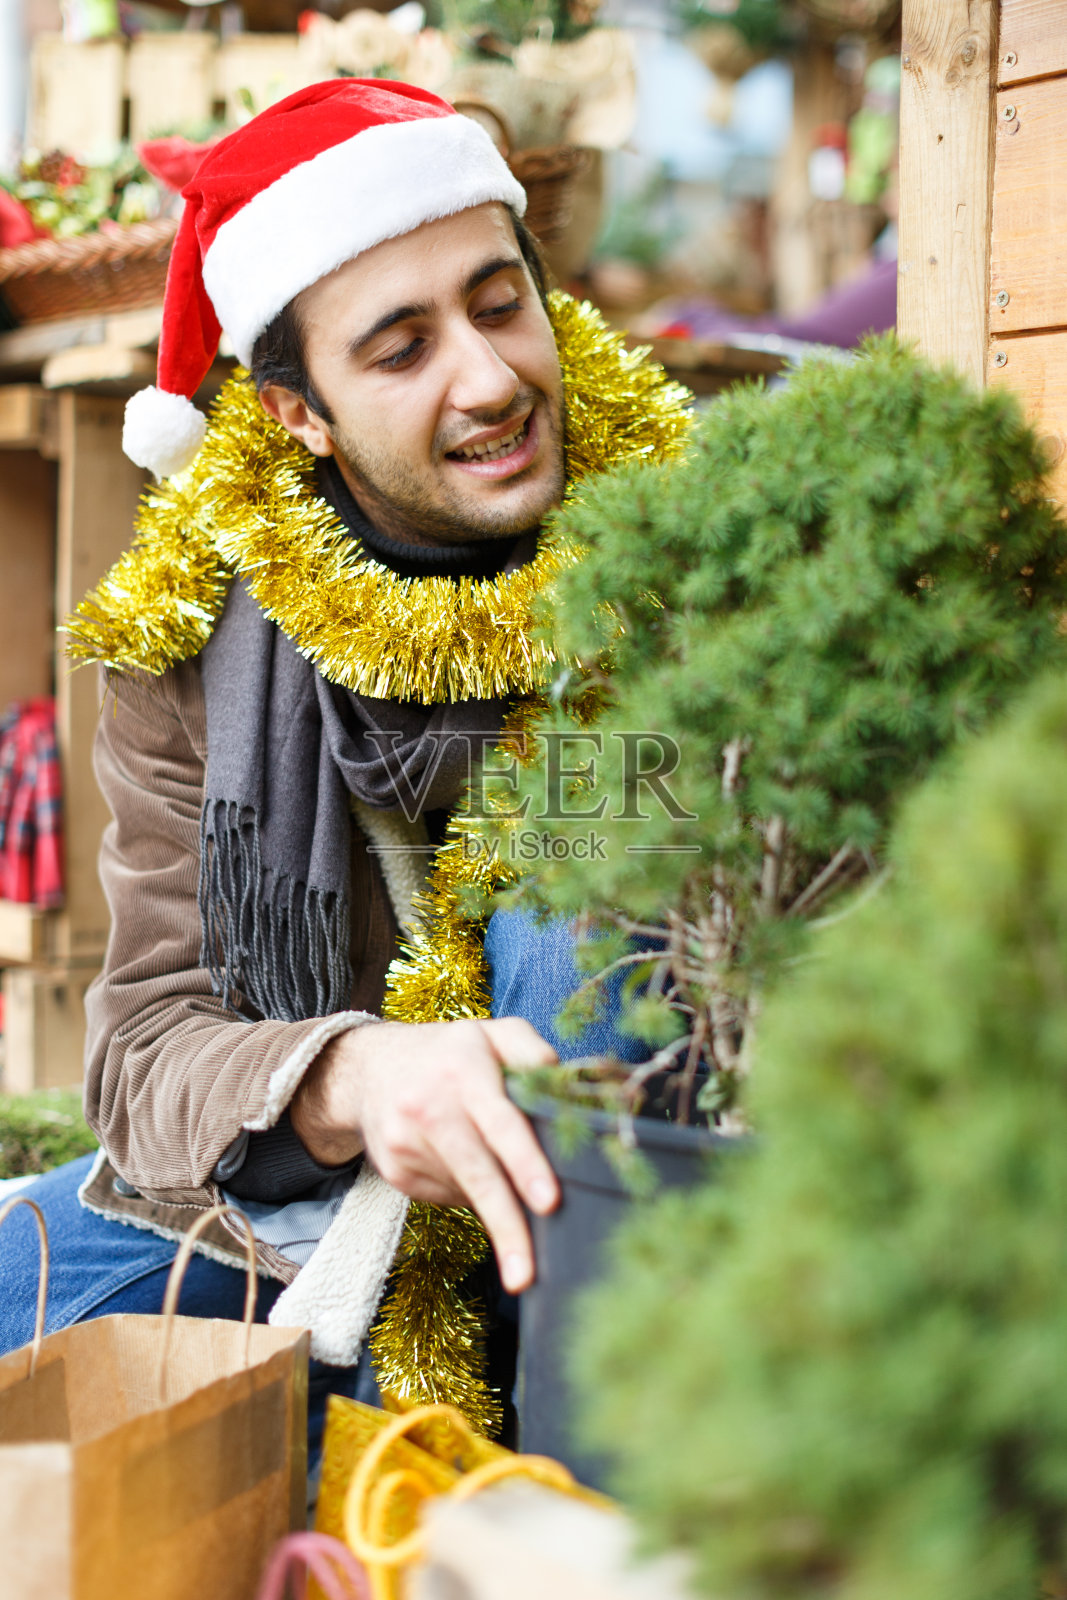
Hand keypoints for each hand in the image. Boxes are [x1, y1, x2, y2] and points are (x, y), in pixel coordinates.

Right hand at [290, 1018, 560, 1291]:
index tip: (548, 1202)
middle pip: (477, 1176)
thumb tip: (568, 1093)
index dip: (525, 1164)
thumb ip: (535, 1053)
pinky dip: (469, 1194)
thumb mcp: (494, 1033)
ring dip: (496, 1202)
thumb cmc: (451, 1053)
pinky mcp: (396, 1173)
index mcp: (463, 1070)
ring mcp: (406, 1144)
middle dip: (507, 1226)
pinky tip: (467, 1165)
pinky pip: (447, 1198)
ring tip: (510, 1183)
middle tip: (526, 1275)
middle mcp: (429, 1108)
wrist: (370, 1068)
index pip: (501, 1122)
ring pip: (466, 1192)